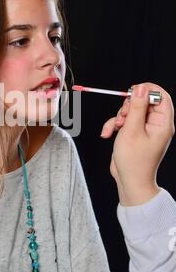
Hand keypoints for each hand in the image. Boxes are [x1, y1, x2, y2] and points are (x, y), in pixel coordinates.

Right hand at [100, 83, 174, 204]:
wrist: (130, 182)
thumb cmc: (134, 162)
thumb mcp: (132, 130)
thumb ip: (136, 107)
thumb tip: (140, 89)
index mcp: (162, 123)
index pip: (161, 96)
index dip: (147, 90)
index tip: (133, 91)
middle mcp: (156, 125)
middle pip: (143, 102)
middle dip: (127, 106)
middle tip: (122, 116)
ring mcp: (145, 129)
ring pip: (130, 111)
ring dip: (118, 117)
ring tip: (115, 128)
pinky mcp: (135, 133)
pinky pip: (124, 121)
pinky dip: (114, 125)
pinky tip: (108, 133)